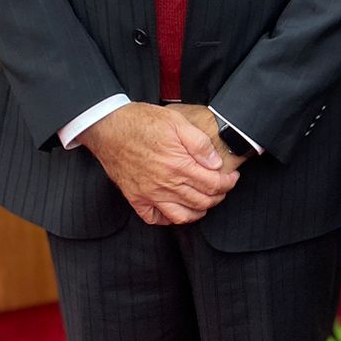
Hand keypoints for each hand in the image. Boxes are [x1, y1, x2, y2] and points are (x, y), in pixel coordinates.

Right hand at [80, 102, 235, 224]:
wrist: (108, 127)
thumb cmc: (142, 121)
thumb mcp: (177, 122)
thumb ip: (199, 144)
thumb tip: (216, 163)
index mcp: (178, 165)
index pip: (212, 184)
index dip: (228, 183)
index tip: (232, 178)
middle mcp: (165, 184)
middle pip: (201, 202)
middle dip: (218, 197)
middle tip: (222, 189)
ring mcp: (149, 194)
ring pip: (181, 216)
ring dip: (198, 212)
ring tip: (205, 202)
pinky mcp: (135, 197)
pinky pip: (155, 218)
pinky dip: (168, 219)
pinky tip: (176, 210)